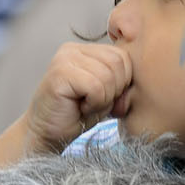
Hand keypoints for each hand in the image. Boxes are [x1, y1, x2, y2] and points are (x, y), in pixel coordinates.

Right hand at [19, 41, 132, 155]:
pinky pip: (96, 86)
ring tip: (85, 105)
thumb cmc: (76, 116)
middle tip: (94, 103)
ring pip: (109, 75)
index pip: (123, 56)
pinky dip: (94, 103)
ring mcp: (64, 59)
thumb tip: (140, 81)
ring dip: (103, 99)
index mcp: (85, 50)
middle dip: (114, 90)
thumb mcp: (106, 97)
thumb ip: (122, 84)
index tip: (105, 99)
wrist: (45, 135)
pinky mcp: (59, 74)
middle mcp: (73, 49)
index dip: (123, 82)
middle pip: (119, 62)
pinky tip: (79, 108)